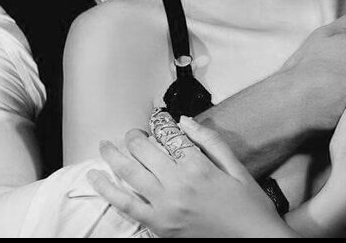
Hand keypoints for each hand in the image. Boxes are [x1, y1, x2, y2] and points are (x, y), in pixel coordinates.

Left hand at [87, 119, 298, 238]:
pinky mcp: (159, 227)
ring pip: (129, 175)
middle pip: (144, 151)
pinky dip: (109, 190)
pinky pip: (127, 206)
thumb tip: (185, 120)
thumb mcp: (236, 167)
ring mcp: (165, 208)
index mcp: (198, 166)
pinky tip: (97, 179)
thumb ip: (210, 141)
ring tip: (104, 146)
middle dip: (134, 137)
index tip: (157, 117)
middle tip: (132, 132)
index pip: (169, 136)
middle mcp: (177, 185)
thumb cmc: (248, 205)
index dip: (160, 123)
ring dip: (114, 156)